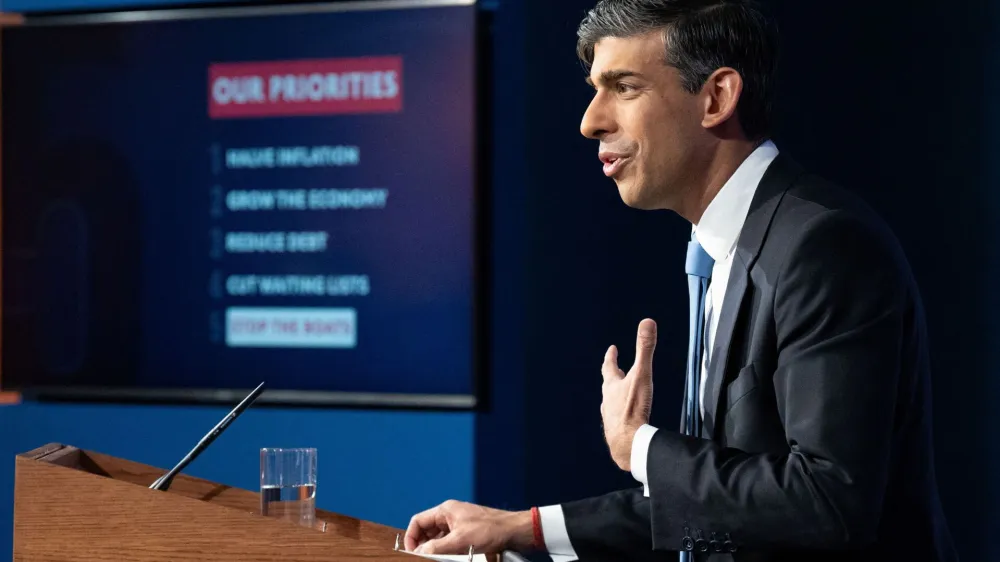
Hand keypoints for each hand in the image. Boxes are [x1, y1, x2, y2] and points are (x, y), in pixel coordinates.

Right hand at [404, 500, 533, 554]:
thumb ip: (436, 547)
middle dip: (422, 544)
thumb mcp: (460, 541)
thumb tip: (419, 552)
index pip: (418, 521)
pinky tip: (449, 557)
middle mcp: (451, 514)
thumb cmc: (491, 530)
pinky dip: (446, 549)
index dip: (411, 537)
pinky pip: (450, 540)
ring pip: (438, 536)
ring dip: (435, 548)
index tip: (412, 552)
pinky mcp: (467, 532)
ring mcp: (459, 523)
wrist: (513, 531)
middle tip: (423, 557)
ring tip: (436, 558)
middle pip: (427, 529)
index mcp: (446, 510)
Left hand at [601, 318, 656, 471]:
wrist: (627, 443)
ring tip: (619, 396)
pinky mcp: (616, 434)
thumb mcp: (641, 374)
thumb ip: (645, 349)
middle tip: (614, 369)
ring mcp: (610, 418)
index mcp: (612, 386)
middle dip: (612, 376)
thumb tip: (647, 321)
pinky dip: (621, 417)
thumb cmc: (633, 408)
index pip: (609, 367)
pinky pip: (618, 422)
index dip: (611, 357)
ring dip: (615, 397)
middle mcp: (607, 401)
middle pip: (608, 386)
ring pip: (610, 404)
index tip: (612, 349)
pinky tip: (626, 423)